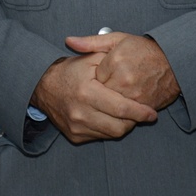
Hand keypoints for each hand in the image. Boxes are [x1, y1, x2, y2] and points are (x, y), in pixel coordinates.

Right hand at [30, 49, 156, 143]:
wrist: (44, 86)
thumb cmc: (70, 71)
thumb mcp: (89, 59)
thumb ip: (111, 62)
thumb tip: (133, 68)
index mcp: (87, 92)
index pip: (122, 108)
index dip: (140, 112)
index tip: (152, 113)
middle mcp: (81, 112)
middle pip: (120, 126)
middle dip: (134, 121)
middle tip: (141, 113)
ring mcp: (77, 126)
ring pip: (112, 134)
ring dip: (123, 125)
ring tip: (126, 114)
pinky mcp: (75, 136)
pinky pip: (100, 137)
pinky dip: (108, 129)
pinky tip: (109, 117)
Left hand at [68, 33, 180, 111]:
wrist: (173, 62)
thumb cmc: (143, 49)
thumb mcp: (116, 39)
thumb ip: (91, 42)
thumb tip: (68, 41)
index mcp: (116, 62)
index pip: (93, 78)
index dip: (94, 78)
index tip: (98, 75)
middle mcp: (125, 80)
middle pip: (101, 95)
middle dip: (99, 94)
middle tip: (103, 88)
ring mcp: (136, 96)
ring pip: (112, 108)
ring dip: (108, 107)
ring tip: (111, 97)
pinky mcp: (144, 107)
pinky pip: (126, 116)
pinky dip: (121, 114)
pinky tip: (120, 107)